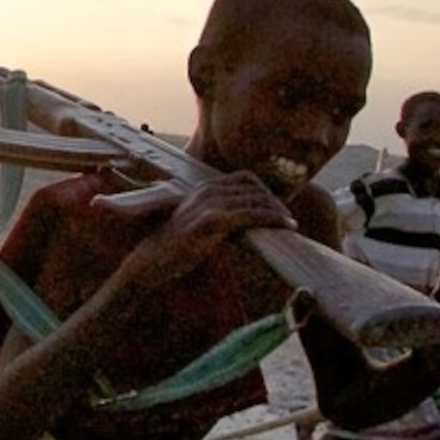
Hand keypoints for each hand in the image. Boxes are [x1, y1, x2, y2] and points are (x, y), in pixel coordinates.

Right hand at [119, 170, 293, 283]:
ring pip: (255, 199)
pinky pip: (251, 214)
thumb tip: (246, 221)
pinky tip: (285, 225)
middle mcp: (206, 191)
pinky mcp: (212, 221)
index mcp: (202, 188)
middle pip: (253, 186)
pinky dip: (272, 218)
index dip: (265, 190)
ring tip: (289, 222)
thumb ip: (218, 216)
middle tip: (287, 216)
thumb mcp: (197, 224)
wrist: (150, 262)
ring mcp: (208, 204)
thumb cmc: (174, 248)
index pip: (244, 178)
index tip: (276, 206)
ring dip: (277, 210)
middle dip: (275, 200)